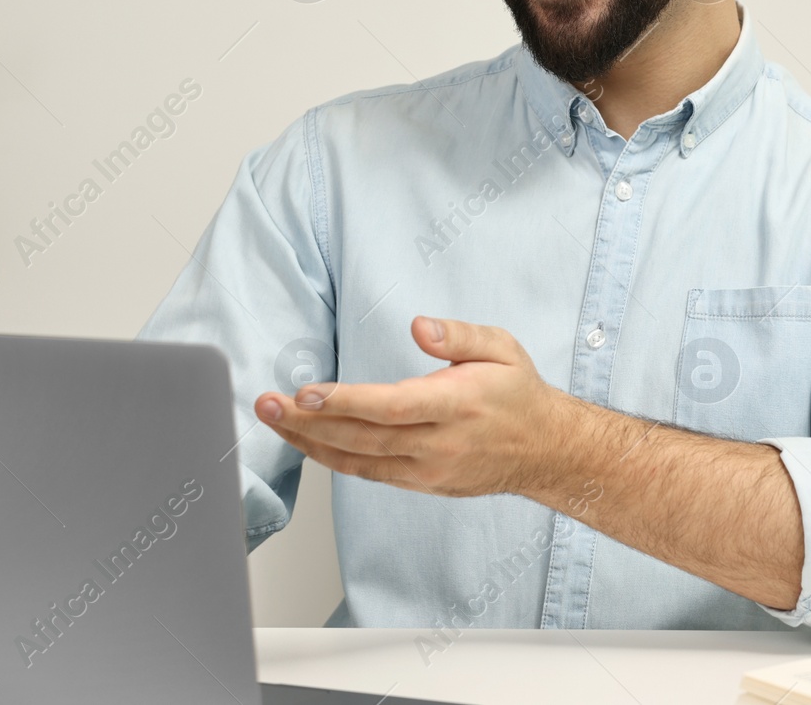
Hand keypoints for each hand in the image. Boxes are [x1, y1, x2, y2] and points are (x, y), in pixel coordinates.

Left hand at [255, 316, 571, 497]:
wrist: (544, 450)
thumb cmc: (517, 394)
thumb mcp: (501, 348)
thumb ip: (459, 335)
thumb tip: (419, 326)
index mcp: (456, 405)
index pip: (390, 406)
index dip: (344, 402)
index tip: (305, 392)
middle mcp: (438, 444)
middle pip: (361, 437)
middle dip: (307, 422)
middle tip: (266, 404)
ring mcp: (428, 470)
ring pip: (357, 461)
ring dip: (310, 442)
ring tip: (273, 421)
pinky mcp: (421, 484)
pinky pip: (368, 473)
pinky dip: (333, 459)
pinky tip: (308, 441)